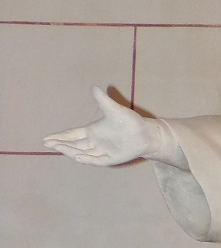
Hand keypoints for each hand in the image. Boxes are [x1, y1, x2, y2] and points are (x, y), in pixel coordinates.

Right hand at [44, 87, 158, 165]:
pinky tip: (77, 156)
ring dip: (70, 151)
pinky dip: (87, 159)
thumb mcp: (114, 110)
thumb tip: (94, 87)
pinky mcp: (111, 159)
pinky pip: (96, 160)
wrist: (145, 134)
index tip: (47, 138)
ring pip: (82, 153)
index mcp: (92, 132)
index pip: (72, 135)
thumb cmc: (129, 122)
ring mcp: (102, 152)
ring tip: (58, 148)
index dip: (60, 137)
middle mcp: (95, 143)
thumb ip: (103, 100)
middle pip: (74, 145)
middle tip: (47, 143)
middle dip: (61, 144)